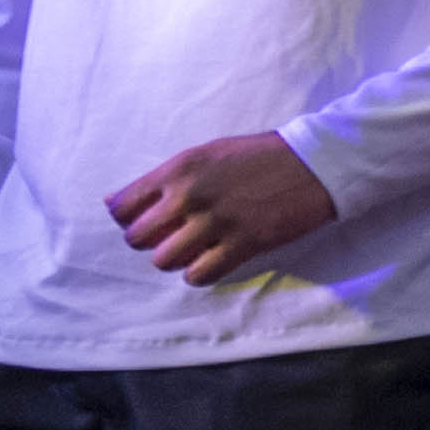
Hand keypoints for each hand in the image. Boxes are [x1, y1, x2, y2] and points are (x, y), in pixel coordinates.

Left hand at [106, 136, 337, 290]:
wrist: (316, 163)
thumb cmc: (260, 156)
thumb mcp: (207, 154)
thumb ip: (165, 178)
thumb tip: (113, 201)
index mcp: (180, 169)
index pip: (122, 206)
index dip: (127, 218)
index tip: (144, 219)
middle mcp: (191, 195)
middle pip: (138, 237)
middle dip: (149, 240)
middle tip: (170, 236)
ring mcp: (217, 221)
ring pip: (164, 260)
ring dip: (174, 258)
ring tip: (193, 249)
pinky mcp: (243, 244)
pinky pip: (198, 275)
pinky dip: (199, 273)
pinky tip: (211, 260)